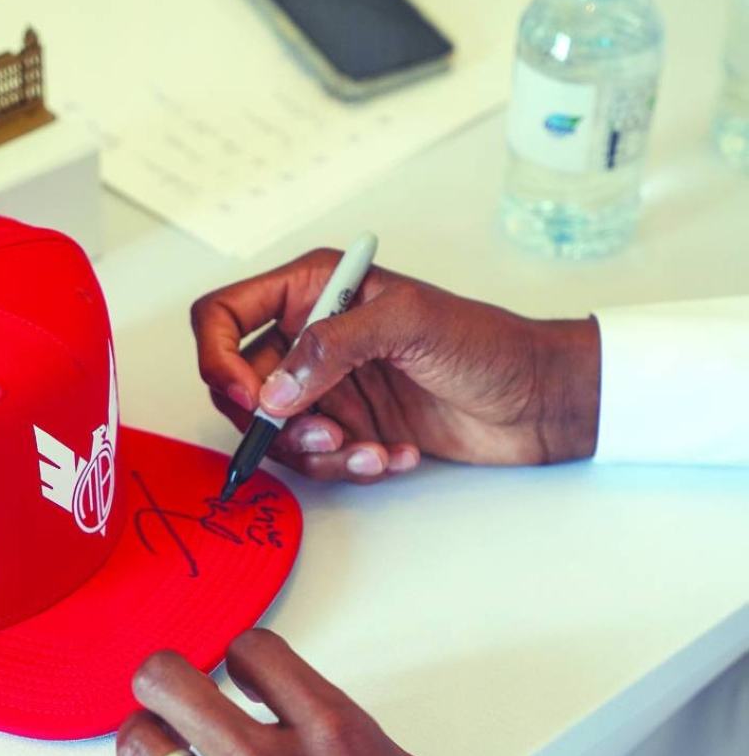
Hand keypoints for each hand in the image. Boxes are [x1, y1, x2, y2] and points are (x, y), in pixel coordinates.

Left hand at [93, 631, 556, 755]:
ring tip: (152, 749)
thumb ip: (374, 749)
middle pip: (173, 683)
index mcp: (338, 737)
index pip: (254, 651)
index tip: (239, 671)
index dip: (241, 656)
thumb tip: (338, 741)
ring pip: (142, 749)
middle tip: (170, 688)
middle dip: (166, 677)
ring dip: (143, 742)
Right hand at [191, 249, 600, 483]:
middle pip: (242, 386)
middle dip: (274, 423)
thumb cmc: (486, 342)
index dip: (218, 358)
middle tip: (324, 435)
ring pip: (277, 433)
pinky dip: (351, 466)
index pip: (224, 314)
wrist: (537, 398)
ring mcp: (330, 386)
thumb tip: (272, 390)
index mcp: (312, 289)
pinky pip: (319, 459)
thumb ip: (333, 347)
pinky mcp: (352, 427)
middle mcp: (311, 336)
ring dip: (318, 453)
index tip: (252, 398)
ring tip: (368, 451)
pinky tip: (394, 456)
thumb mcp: (409, 324)